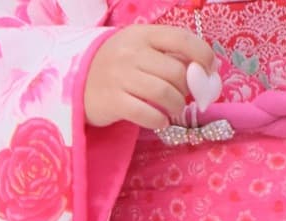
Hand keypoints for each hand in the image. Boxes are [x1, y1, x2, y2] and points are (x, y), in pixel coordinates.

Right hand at [84, 24, 216, 128]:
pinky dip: (159, 121)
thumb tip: (202, 71)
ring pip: (164, 93)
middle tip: (186, 97)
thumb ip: (166, 55)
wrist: (76, 82)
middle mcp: (132, 53)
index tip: (210, 69)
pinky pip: (146, 114)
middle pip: (176, 71)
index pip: (182, 39)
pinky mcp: (113, 102)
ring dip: (176, 106)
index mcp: (143, 34)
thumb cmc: (116, 67)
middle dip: (188, 88)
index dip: (202, 54)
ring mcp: (121, 77)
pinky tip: (161, 121)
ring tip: (174, 110)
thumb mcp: (138, 49)